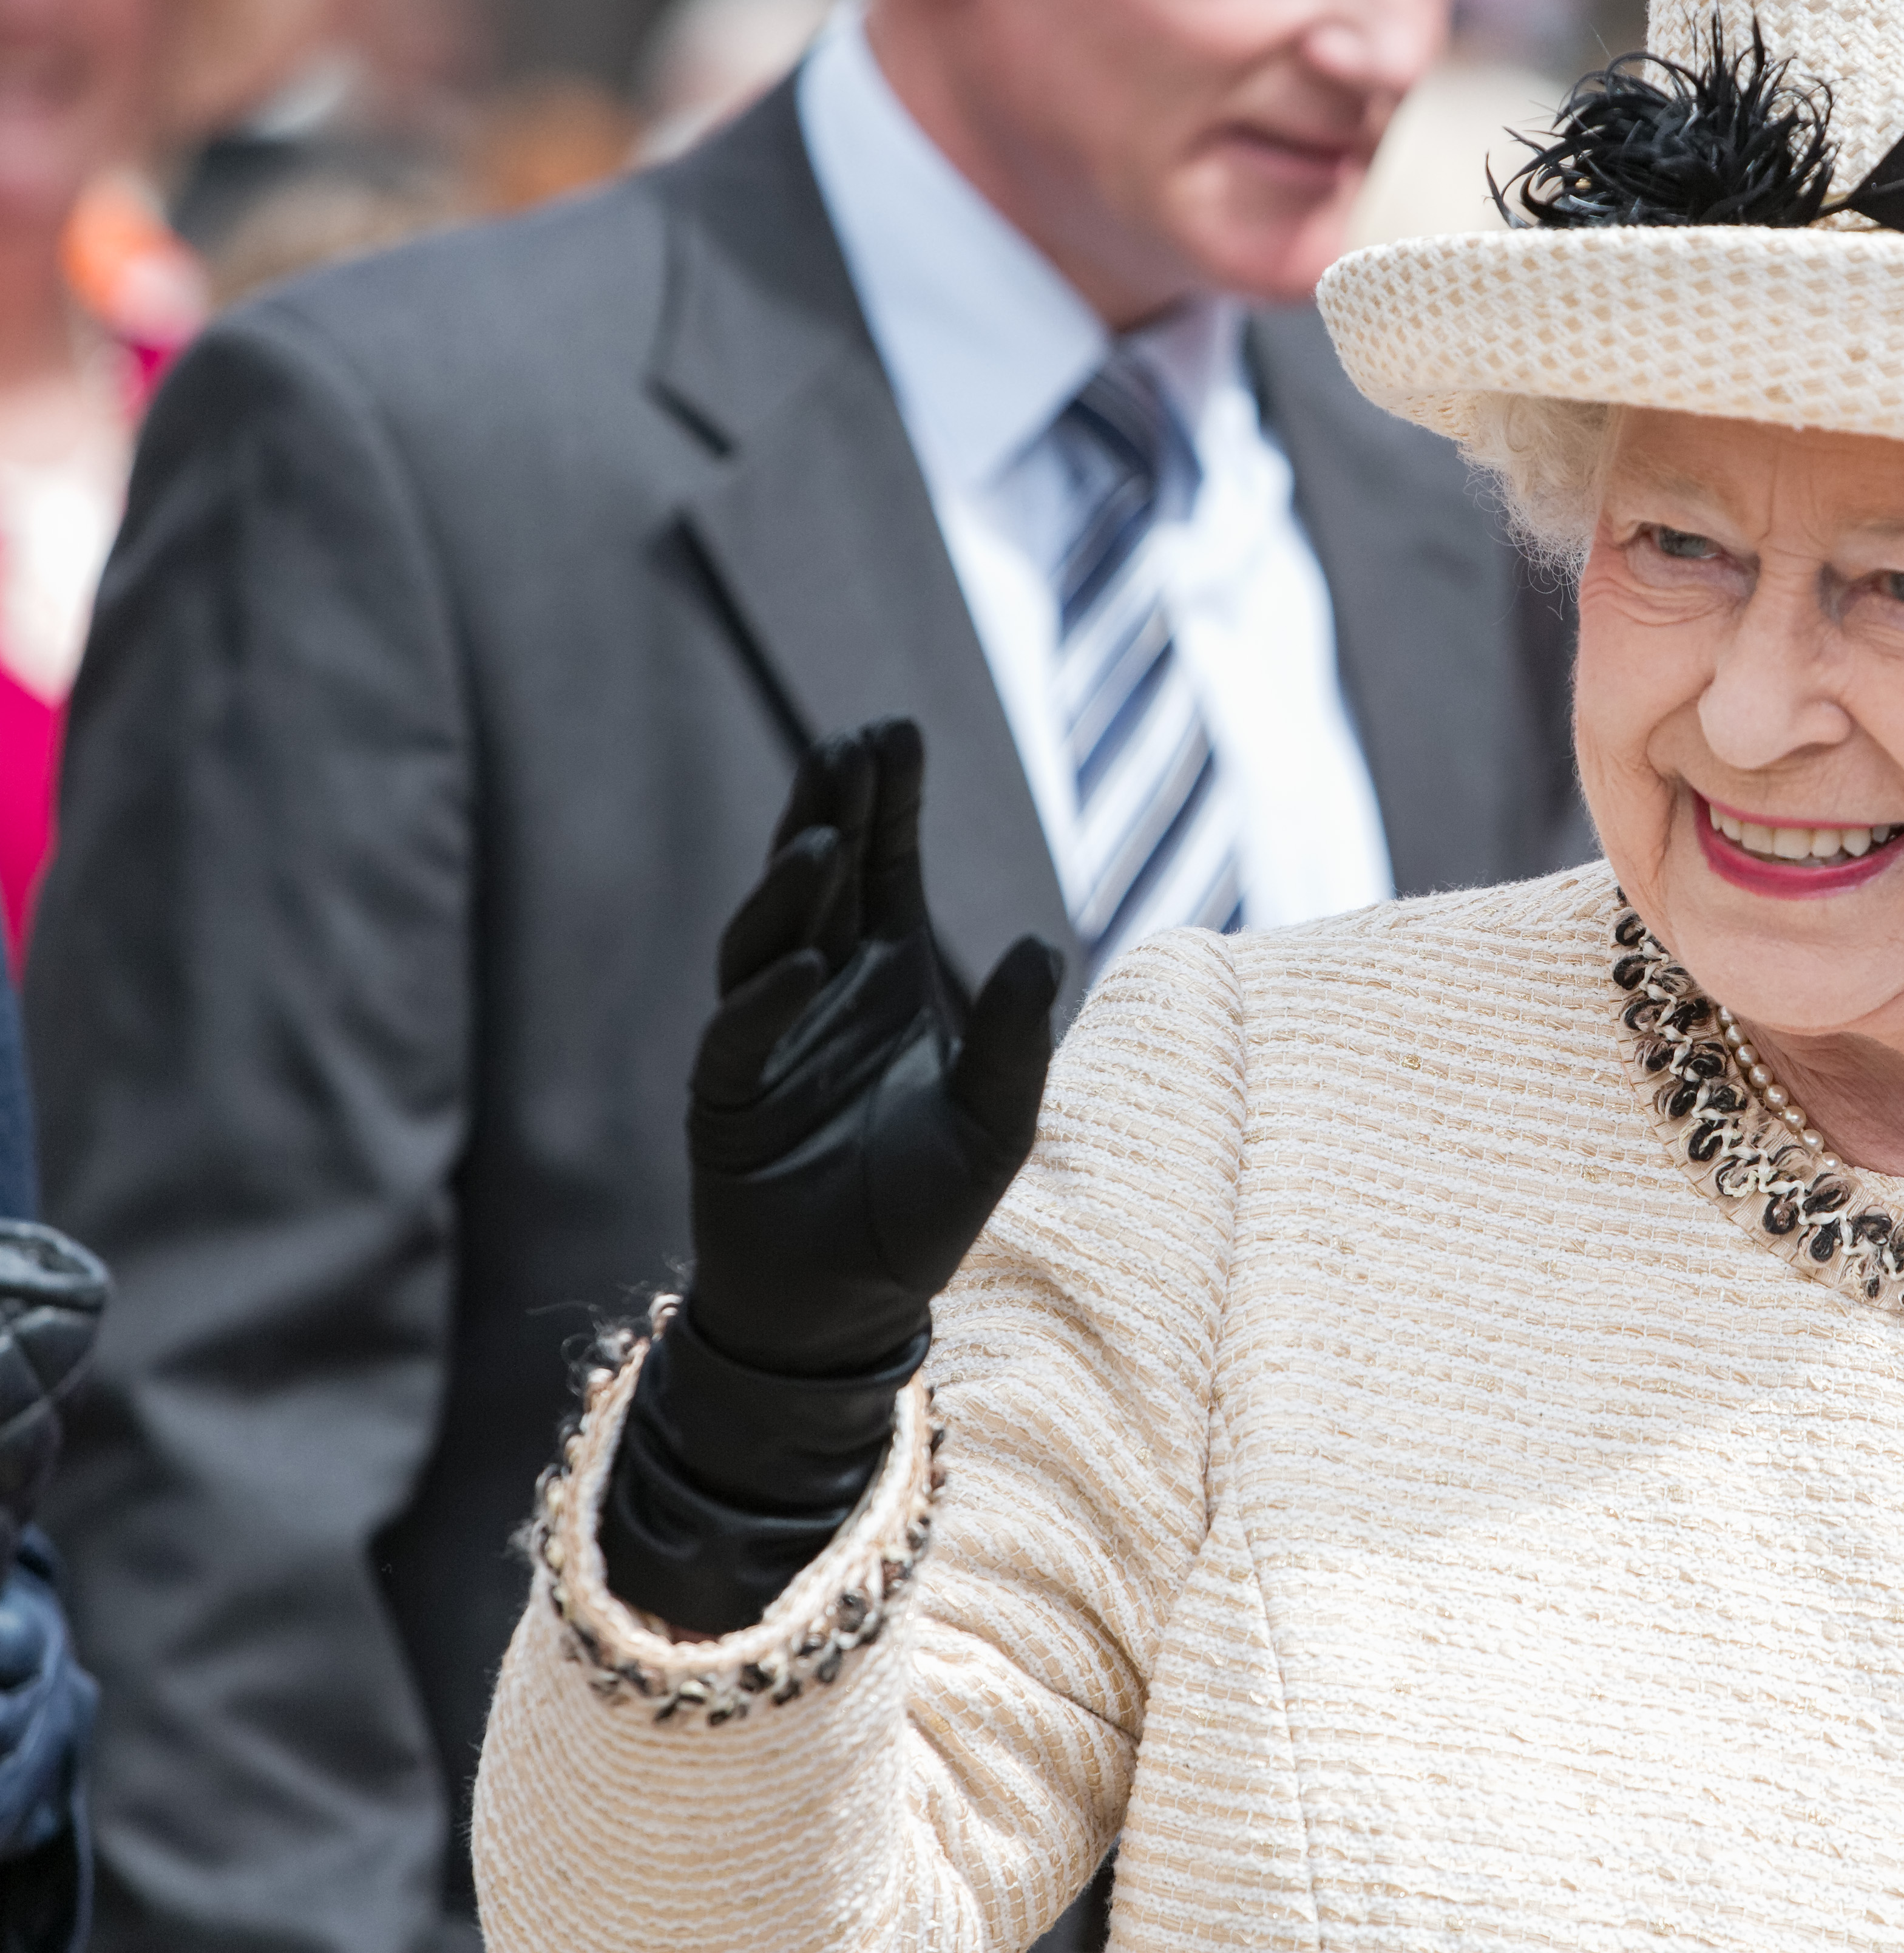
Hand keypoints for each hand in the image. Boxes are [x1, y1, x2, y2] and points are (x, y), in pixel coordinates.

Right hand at [682, 720, 1063, 1378]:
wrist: (849, 1307)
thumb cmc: (922, 1210)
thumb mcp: (996, 1123)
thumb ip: (1018, 1039)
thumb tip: (1044, 941)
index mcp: (887, 977)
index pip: (885, 866)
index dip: (888, 800)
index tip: (894, 728)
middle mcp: (823, 990)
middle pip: (822, 879)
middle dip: (831, 809)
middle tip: (851, 741)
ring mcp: (767, 1038)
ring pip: (771, 938)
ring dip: (792, 886)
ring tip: (822, 834)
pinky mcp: (726, 1100)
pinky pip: (740, 1035)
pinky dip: (769, 998)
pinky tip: (807, 964)